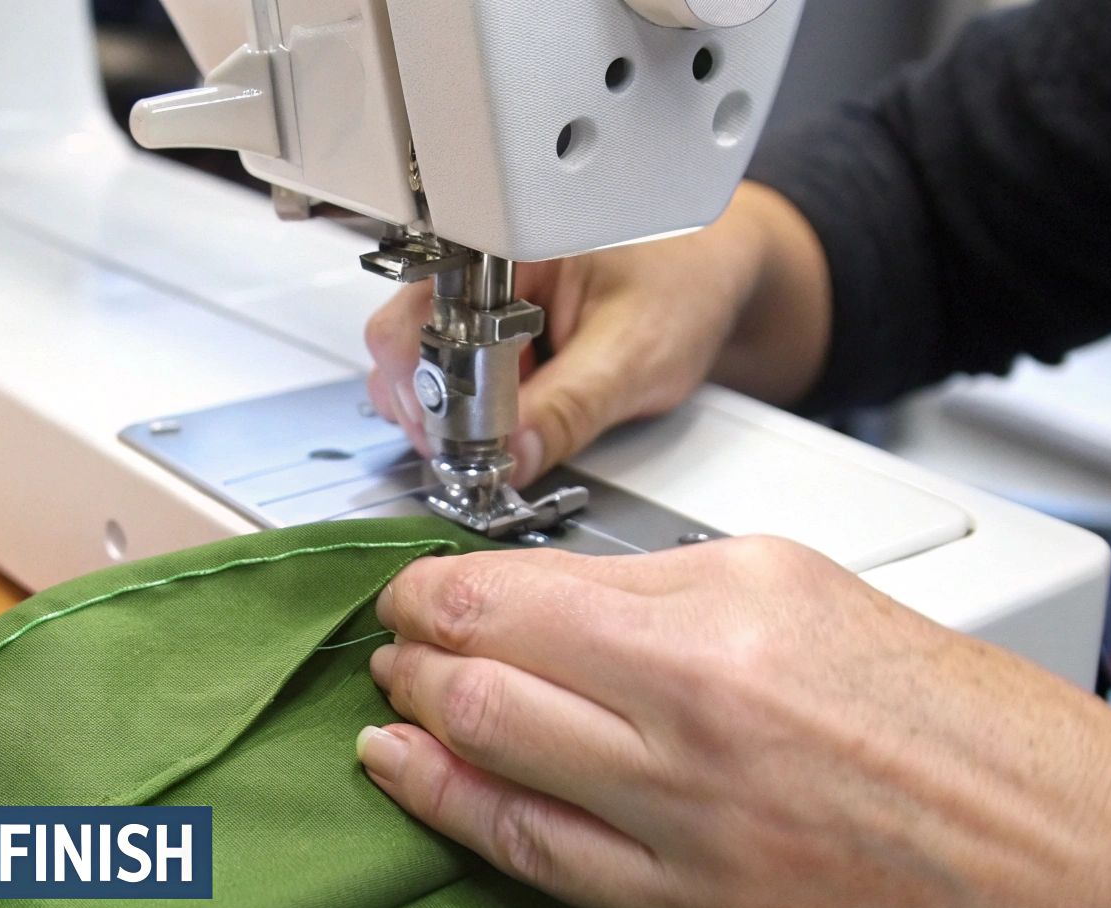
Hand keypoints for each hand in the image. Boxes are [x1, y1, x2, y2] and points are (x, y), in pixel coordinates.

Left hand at [357, 539, 1110, 907]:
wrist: (1079, 878)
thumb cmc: (982, 735)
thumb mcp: (819, 595)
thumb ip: (674, 584)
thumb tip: (565, 589)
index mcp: (729, 620)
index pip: (522, 587)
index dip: (440, 581)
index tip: (418, 579)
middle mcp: (695, 718)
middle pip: (489, 666)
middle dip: (415, 643)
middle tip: (396, 631)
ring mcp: (687, 826)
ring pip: (489, 754)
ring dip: (419, 715)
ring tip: (392, 693)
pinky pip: (533, 855)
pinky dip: (450, 807)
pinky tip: (408, 774)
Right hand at [364, 183, 833, 487]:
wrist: (712, 271)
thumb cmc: (684, 281)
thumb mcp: (636, 351)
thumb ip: (572, 406)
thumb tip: (512, 458)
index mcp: (496, 245)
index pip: (420, 325)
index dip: (439, 395)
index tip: (475, 445)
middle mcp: (467, 265)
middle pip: (398, 348)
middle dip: (432, 412)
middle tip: (486, 451)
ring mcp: (465, 300)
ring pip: (410, 369)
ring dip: (444, 416)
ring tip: (506, 432)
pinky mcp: (474, 332)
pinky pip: (439, 379)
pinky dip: (462, 414)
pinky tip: (509, 420)